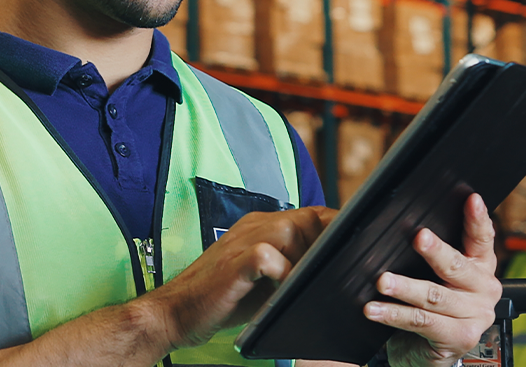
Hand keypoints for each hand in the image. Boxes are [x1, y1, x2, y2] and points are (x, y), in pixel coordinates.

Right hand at [131, 207, 338, 349]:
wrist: (175, 312)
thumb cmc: (220, 300)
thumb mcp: (263, 279)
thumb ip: (290, 267)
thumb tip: (330, 271)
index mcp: (260, 227)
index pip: (310, 214)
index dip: (333, 229)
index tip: (350, 251)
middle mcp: (253, 227)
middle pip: (307, 218)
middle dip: (324, 245)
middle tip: (328, 272)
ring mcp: (242, 241)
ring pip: (292, 229)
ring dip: (304, 258)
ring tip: (302, 282)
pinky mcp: (234, 262)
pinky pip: (269, 256)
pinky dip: (282, 273)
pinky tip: (278, 290)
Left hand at [369, 194, 501, 366]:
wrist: (429, 352)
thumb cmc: (429, 308)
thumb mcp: (432, 276)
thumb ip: (428, 254)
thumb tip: (397, 225)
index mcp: (481, 266)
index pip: (482, 239)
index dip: (477, 219)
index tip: (471, 199)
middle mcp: (484, 289)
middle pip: (456, 266)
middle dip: (435, 251)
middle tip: (417, 237)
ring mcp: (475, 315)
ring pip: (435, 296)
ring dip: (405, 288)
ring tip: (383, 281)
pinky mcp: (460, 337)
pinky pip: (422, 322)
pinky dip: (396, 315)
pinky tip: (376, 309)